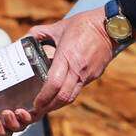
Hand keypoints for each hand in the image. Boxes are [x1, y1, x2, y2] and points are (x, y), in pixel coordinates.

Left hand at [0, 10, 117, 135]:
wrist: (111, 27)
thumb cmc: (84, 24)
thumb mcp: (59, 26)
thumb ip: (40, 32)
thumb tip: (25, 38)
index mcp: (67, 56)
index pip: (54, 84)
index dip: (44, 97)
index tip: (35, 103)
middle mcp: (78, 69)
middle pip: (63, 97)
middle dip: (49, 107)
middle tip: (37, 110)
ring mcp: (88, 74)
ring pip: (72, 96)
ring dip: (58, 104)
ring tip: (46, 106)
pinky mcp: (94, 75)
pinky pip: (78, 89)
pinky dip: (67, 95)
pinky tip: (60, 94)